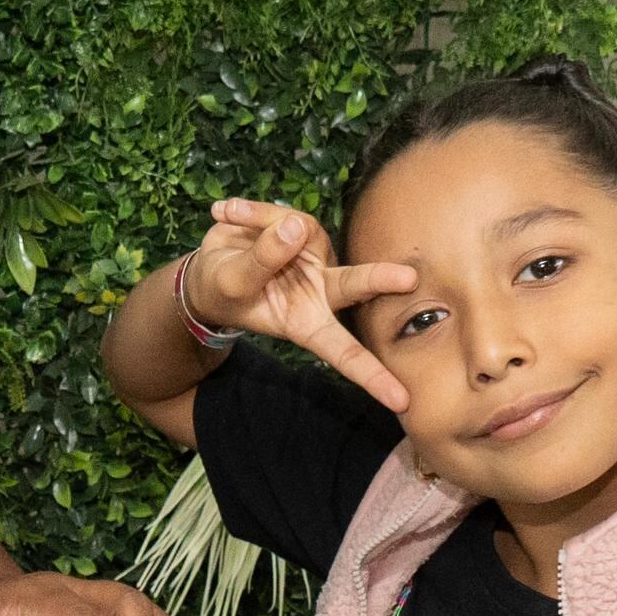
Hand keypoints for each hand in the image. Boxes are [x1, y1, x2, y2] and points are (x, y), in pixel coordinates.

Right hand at [185, 199, 420, 411]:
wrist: (208, 268)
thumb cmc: (223, 289)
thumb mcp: (231, 283)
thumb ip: (262, 260)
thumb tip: (295, 227)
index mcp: (304, 322)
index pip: (342, 352)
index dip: (371, 376)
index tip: (402, 402)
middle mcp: (319, 290)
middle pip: (353, 284)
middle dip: (379, 279)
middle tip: (408, 279)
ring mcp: (315, 257)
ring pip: (301, 232)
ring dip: (260, 226)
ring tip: (225, 221)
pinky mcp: (305, 229)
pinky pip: (280, 214)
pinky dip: (250, 213)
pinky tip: (226, 214)